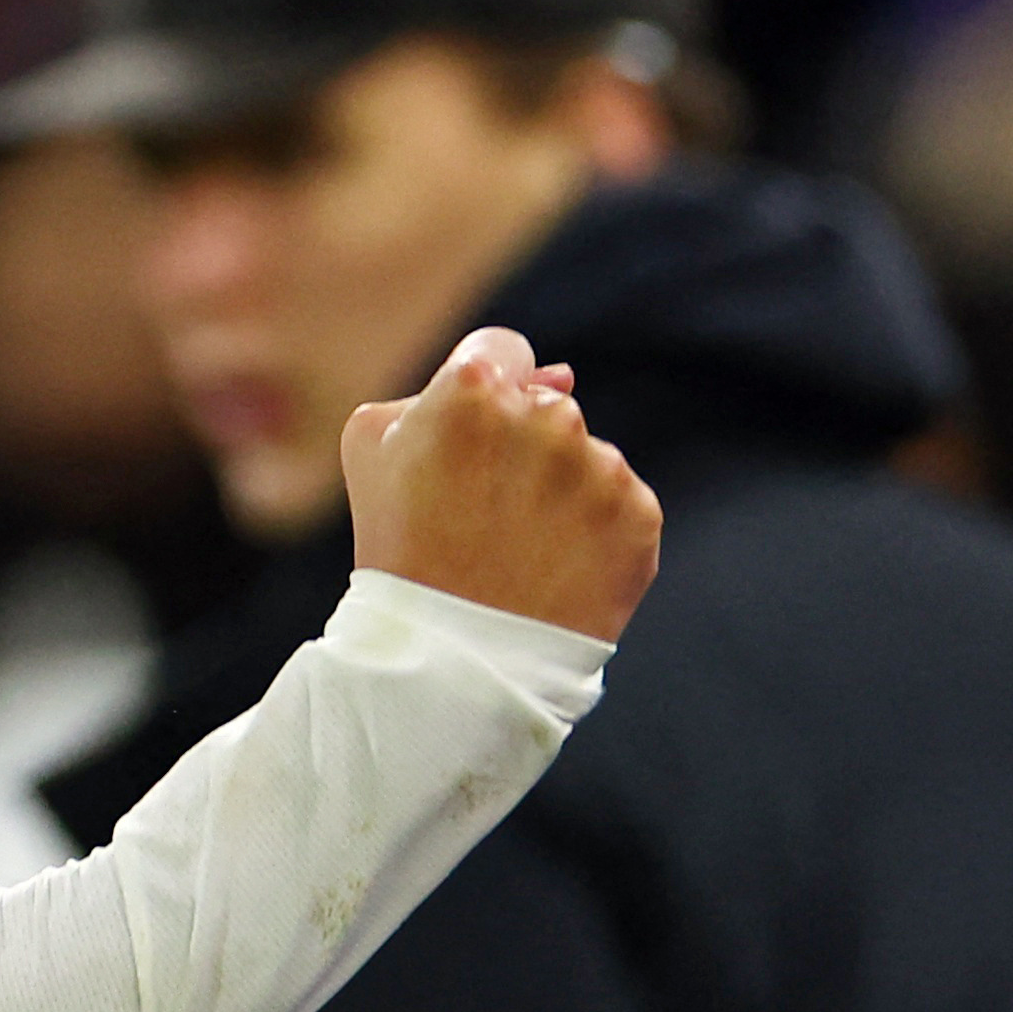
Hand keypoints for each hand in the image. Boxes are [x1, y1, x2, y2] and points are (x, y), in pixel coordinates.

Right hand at [343, 324, 661, 642]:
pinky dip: (592, 529)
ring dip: (557, 487)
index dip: (480, 395)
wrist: (454, 659)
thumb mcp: (373, 447)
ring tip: (515, 546)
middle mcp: (548, 417)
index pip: (502, 352)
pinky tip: (552, 563)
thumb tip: (551, 373)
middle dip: (520, 444)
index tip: (467, 442)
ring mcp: (599, 467)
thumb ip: (432, 386)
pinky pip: (620, 501)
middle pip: (543, 406)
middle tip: (480, 511)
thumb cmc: (400, 546)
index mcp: (473, 387)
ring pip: (583, 455)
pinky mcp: (639, 516)